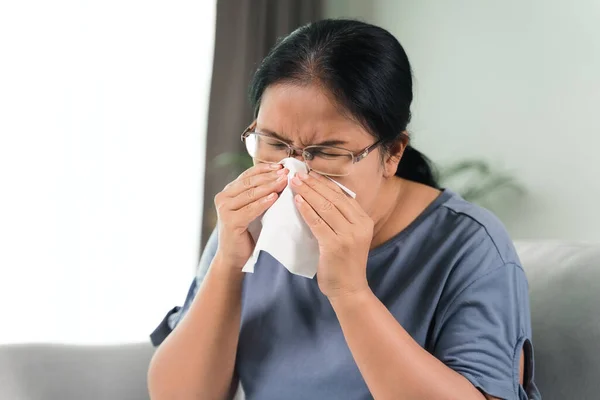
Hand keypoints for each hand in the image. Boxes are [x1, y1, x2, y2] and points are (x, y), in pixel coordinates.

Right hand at [213, 162, 287, 269]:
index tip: (282, 165)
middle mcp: (223, 197)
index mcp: (228, 191)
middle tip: (286, 172)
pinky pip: (250, 209)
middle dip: (270, 176)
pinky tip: (274, 197)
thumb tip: (281, 177)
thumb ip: (259, 194)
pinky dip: (263, 203)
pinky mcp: (230, 222)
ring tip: (284, 181)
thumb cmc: (247, 232)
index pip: (248, 174)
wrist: (234, 256)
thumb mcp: (252, 209)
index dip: (265, 169)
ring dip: (269, 186)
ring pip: (251, 194)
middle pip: (250, 182)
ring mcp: (225, 209)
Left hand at [291, 171, 372, 298]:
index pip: (342, 195)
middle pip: (333, 198)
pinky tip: (297, 200)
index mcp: (364, 220)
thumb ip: (341, 219)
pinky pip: (317, 223)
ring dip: (307, 192)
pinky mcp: (335, 245)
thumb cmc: (345, 264)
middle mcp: (360, 225)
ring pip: (325, 207)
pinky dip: (306, 210)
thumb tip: (321, 197)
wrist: (349, 290)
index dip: (325, 182)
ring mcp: (348, 235)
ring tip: (294, 182)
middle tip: (298, 174)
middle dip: (314, 184)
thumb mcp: (349, 236)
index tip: (310, 173)